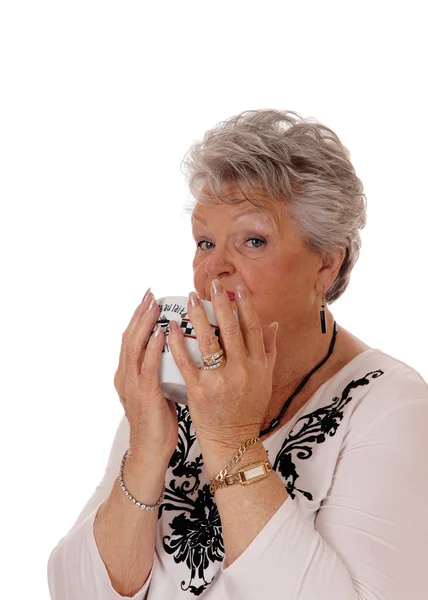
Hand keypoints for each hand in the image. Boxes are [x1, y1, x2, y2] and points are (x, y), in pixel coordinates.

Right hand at [114, 289, 177, 461]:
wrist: (150, 450)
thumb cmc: (158, 421)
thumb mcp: (157, 389)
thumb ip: (160, 370)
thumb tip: (178, 351)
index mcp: (127, 374)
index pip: (130, 339)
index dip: (138, 317)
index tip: (149, 298)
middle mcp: (125, 375)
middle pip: (129, 336)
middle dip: (140, 313)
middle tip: (151, 294)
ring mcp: (132, 385)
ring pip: (135, 346)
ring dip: (145, 323)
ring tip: (155, 304)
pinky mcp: (144, 394)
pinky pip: (148, 366)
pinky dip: (153, 346)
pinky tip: (162, 332)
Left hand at [167, 280, 277, 449]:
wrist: (233, 440)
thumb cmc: (248, 408)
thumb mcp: (265, 380)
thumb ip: (269, 351)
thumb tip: (272, 324)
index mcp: (258, 365)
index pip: (253, 327)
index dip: (245, 305)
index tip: (237, 287)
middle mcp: (242, 370)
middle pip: (231, 329)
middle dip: (221, 303)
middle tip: (212, 285)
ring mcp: (220, 380)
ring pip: (208, 340)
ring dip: (198, 316)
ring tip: (190, 299)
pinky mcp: (199, 390)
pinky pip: (186, 361)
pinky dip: (177, 342)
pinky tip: (171, 327)